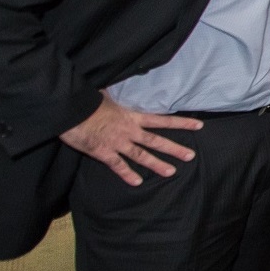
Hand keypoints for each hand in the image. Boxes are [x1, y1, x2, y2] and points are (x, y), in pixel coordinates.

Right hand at [61, 97, 202, 186]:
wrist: (70, 110)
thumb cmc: (88, 100)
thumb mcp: (108, 95)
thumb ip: (118, 97)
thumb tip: (121, 88)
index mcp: (132, 116)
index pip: (162, 120)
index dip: (181, 123)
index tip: (198, 125)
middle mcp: (129, 131)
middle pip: (156, 141)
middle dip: (174, 148)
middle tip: (191, 156)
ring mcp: (117, 143)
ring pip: (141, 156)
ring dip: (157, 164)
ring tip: (172, 172)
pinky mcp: (103, 152)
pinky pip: (118, 165)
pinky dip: (127, 174)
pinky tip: (137, 182)